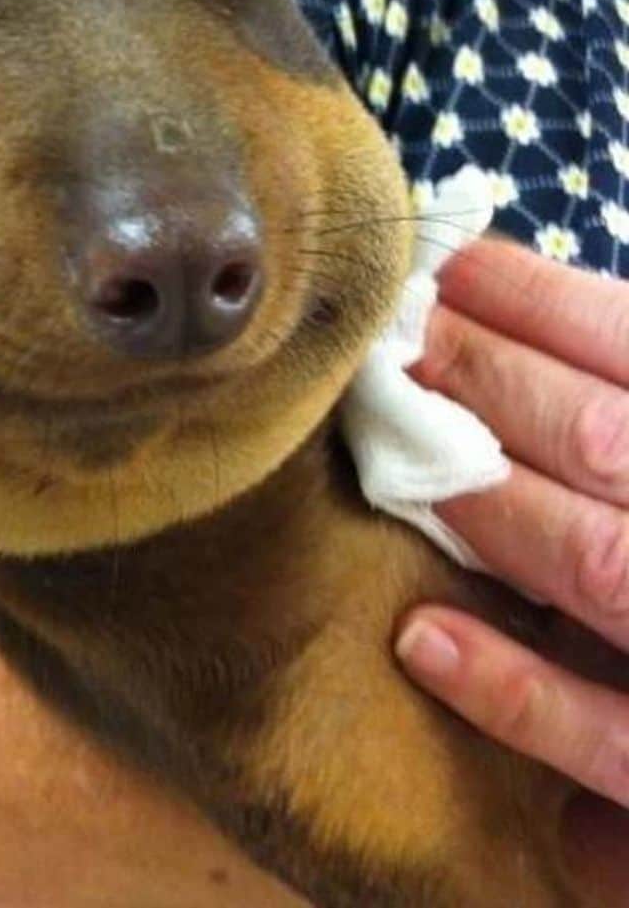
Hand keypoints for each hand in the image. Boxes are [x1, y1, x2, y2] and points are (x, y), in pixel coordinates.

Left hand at [394, 238, 628, 900]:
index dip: (545, 302)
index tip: (454, 266)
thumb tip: (519, 293)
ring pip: (599, 562)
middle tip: (397, 340)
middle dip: (489, 380)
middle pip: (605, 439)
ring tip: (397, 446)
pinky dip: (521, 690)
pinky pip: (615, 739)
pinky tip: (424, 638)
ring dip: (489, 501)